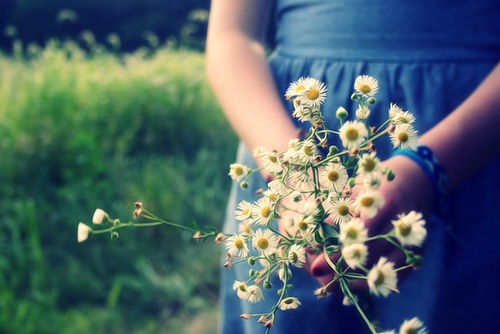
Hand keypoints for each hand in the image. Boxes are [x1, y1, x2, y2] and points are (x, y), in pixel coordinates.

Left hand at [308, 154, 434, 291]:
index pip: (355, 234)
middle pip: (366, 255)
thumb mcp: (354, 195)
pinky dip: (372, 284)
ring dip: (354, 281)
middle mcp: (398, 225)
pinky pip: (393, 278)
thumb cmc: (373, 189)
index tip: (314, 264)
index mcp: (382, 203)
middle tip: (319, 277)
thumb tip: (312, 245)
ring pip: (379, 270)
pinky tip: (352, 286)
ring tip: (331, 286)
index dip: (333, 252)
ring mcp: (410, 243)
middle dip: (340, 268)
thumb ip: (334, 218)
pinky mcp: (415, 256)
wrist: (412, 185)